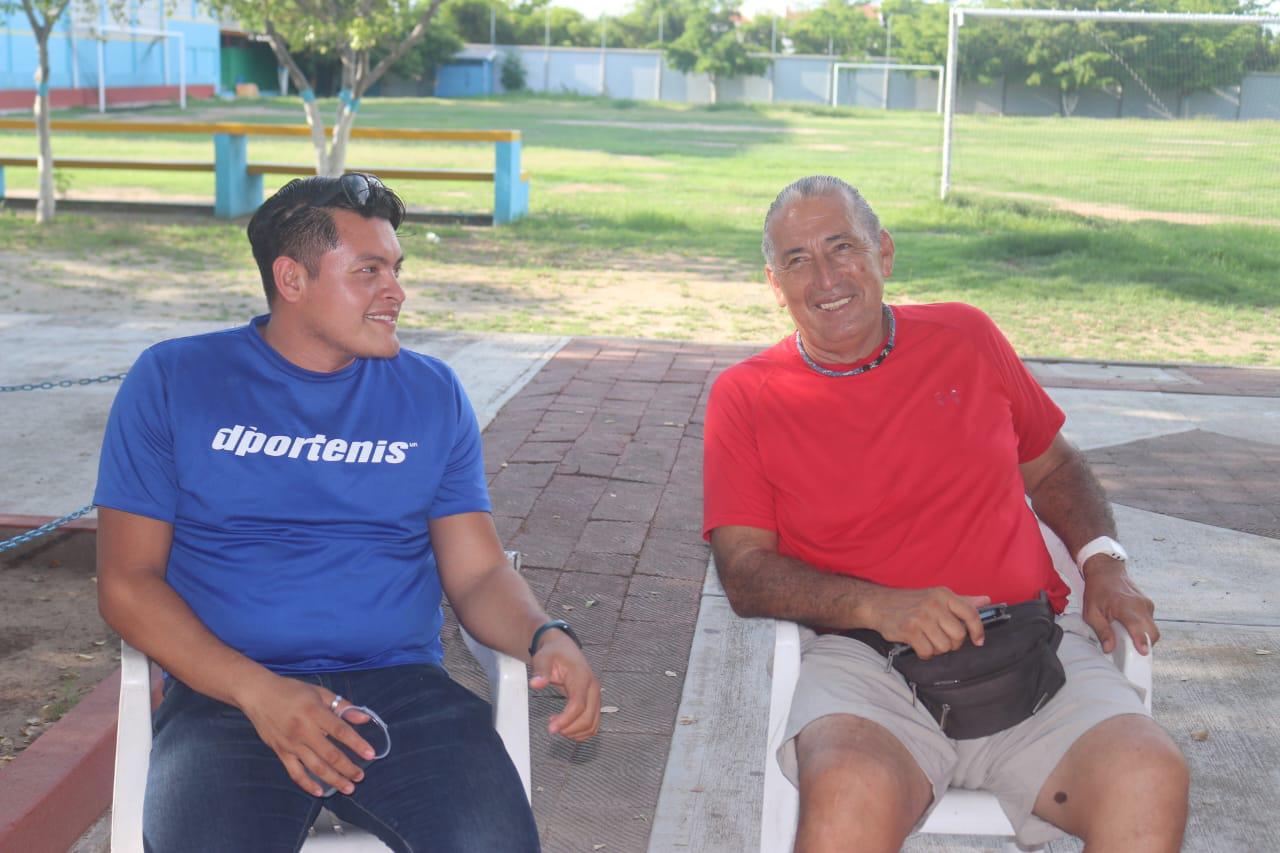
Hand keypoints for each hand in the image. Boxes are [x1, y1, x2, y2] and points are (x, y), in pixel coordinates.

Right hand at [235, 673, 374, 796]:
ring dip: (333, 779)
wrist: (258, 694)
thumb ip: (342, 706)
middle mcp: (303, 730)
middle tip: (361, 776)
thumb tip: (364, 718)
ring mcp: (291, 744)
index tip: (371, 754)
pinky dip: (308, 784)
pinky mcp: (281, 752)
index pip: (340, 731)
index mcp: (315, 712)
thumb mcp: (319, 692)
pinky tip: (320, 792)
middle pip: (330, 754)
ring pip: (315, 767)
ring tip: (348, 787)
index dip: (357, 744)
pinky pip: (295, 773)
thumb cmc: (291, 691)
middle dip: (348, 768)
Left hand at [529, 631, 600, 740]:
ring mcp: (596, 696)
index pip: (578, 705)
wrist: (564, 648)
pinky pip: (593, 724)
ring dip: (575, 732)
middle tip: (552, 726)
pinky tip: (566, 726)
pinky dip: (581, 731)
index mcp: (582, 678)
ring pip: (592, 724)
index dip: (566, 720)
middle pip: (588, 718)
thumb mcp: (543, 658)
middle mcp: (593, 689)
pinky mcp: (594, 702)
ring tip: (558, 725)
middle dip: (569, 729)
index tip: (551, 728)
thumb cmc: (553, 653)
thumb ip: (541, 671)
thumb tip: (535, 684)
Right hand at [867, 587, 990, 659]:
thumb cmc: (911, 602)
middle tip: (941, 638)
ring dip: (937, 649)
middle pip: (959, 635)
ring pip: (944, 646)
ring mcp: (921, 617)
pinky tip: (918, 645)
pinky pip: (928, 652)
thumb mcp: (937, 596)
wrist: (878, 604)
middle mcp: (934, 604)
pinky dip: (925, 653)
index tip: (978, 641)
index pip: (970, 613)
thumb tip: (985, 601)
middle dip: (952, 643)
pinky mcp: (909, 630)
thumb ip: (962, 601)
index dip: (978, 630)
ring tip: (928, 640)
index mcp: (943, 594)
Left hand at [1082, 556, 1157, 654]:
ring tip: (1127, 638)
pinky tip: (1129, 628)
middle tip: (1131, 652)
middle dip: (1145, 645)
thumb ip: (1101, 631)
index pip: (1138, 627)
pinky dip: (1142, 629)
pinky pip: (1150, 622)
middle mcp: (1141, 606)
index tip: (1144, 652)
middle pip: (1152, 633)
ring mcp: (1147, 605)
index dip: (1142, 641)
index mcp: (1126, 607)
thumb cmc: (1097, 591)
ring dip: (1144, 637)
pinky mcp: (1149, 605)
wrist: (1106, 570)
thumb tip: (1109, 649)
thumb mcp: (1091, 612)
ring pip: (1152, 628)